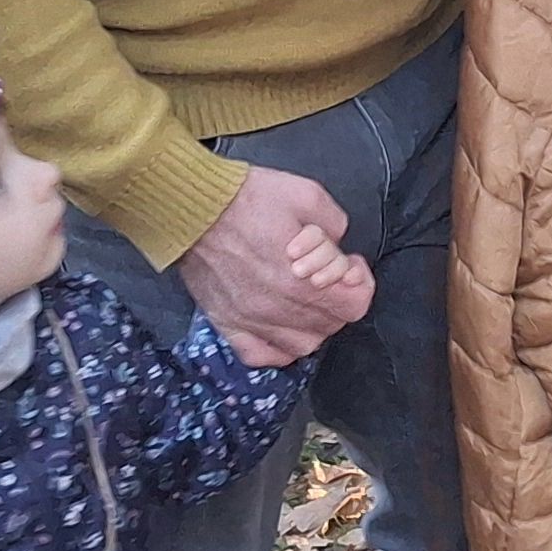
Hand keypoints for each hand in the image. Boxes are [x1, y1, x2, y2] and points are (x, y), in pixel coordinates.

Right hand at [178, 163, 373, 364]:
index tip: (349, 264)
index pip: (355, 305)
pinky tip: (281, 327)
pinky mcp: (227, 323)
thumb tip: (338, 245)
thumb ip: (335, 224)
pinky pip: (261, 355)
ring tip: (307, 300)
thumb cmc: (246, 198)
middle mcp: (278, 309)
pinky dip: (278, 348)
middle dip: (338, 298)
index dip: (360, 283)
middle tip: (327, 276)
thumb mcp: (307, 195)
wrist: (191, 208)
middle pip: (331, 324)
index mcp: (301, 280)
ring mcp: (251, 321)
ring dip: (314, 325)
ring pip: (302, 345)